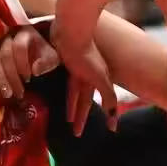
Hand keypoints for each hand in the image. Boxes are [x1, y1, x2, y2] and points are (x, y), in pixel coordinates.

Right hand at [0, 25, 59, 100]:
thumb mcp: (52, 57)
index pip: (19, 46)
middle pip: (5, 54)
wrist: (37, 50)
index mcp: (25, 33)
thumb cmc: (45, 54)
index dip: (22, 63)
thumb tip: (35, 71)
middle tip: (17, 93)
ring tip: (7, 94)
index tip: (28, 78)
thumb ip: (47, 62)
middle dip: (11, 76)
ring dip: (0, 78)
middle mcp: (9, 36)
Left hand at [50, 19, 117, 134]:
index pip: (105, 102)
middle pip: (85, 101)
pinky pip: (63, 82)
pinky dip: (61, 92)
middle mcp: (89, 75)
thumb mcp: (100, 79)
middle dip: (82, 117)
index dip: (108, 115)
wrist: (70, 32)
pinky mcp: (63, 63)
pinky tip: (54, 98)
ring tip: (66, 121)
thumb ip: (108, 97)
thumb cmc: (86, 55)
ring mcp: (76, 69)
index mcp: (100, 79)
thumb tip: (113, 117)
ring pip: (73, 93)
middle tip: (77, 133)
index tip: (111, 129)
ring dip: (71, 107)